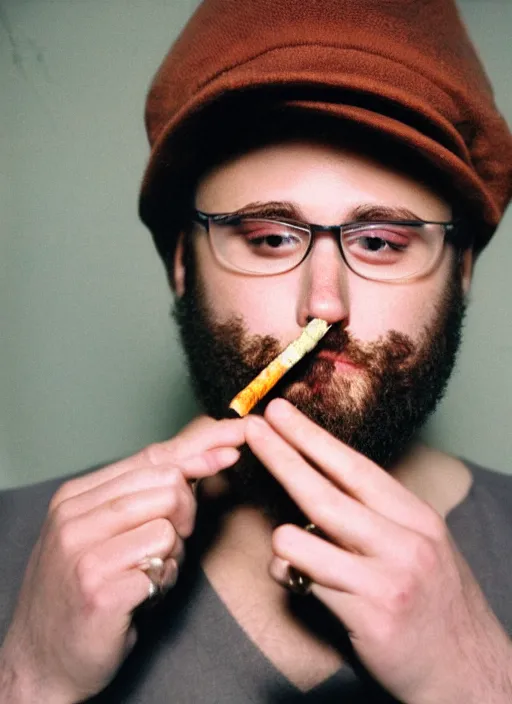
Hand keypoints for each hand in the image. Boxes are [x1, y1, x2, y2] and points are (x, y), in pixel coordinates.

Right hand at [0, 415, 245, 702]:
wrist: (40, 659)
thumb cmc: (82, 589)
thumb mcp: (100, 532)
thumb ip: (138, 496)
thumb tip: (196, 460)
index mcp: (76, 495)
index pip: (151, 457)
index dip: (200, 448)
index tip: (237, 439)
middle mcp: (74, 516)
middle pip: (167, 485)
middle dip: (185, 514)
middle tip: (166, 545)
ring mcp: (83, 552)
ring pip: (167, 527)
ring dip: (171, 554)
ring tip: (144, 574)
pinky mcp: (98, 590)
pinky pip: (162, 568)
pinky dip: (162, 584)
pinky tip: (140, 596)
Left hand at [245, 399, 511, 703]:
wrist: (467, 672)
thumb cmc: (432, 603)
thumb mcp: (417, 548)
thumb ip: (374, 520)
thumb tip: (315, 492)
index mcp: (415, 516)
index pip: (354, 466)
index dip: (313, 436)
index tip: (281, 412)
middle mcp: (405, 540)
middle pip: (324, 491)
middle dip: (282, 455)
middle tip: (254, 427)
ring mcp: (389, 577)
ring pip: (304, 537)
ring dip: (282, 538)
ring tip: (287, 546)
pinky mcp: (372, 614)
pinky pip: (306, 582)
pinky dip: (290, 576)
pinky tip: (299, 583)